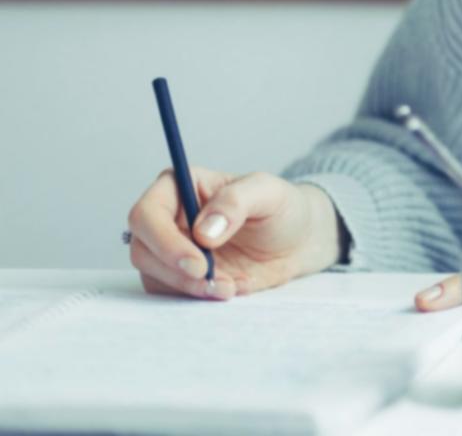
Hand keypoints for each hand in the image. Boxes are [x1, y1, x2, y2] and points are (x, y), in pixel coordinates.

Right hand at [126, 166, 340, 300]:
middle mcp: (169, 219)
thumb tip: (202, 231)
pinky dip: (202, 296)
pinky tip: (235, 287)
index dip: (164, 241)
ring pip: (155, 277)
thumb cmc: (280, 207)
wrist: (297, 240)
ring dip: (192, 288)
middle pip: (143, 250)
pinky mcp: (183, 277)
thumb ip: (236, 202)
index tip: (198, 262)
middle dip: (177, 272)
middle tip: (216, 281)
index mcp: (180, 186)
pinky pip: (176, 294)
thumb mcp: (268, 192)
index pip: (147, 214)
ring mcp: (172, 250)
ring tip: (232, 285)